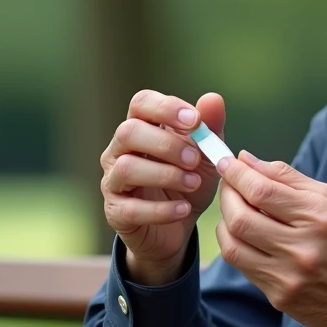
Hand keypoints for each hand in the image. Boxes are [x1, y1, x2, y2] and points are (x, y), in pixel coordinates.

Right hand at [100, 90, 226, 285]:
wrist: (178, 228)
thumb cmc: (189, 182)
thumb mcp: (207, 156)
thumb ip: (210, 128)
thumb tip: (213, 98)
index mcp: (142, 127)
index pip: (140, 103)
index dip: (165, 108)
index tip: (195, 121)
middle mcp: (119, 150)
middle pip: (128, 132)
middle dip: (166, 144)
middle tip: (195, 159)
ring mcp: (113, 181)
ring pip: (126, 168)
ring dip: (165, 175)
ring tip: (194, 184)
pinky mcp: (115, 212)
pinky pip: (131, 208)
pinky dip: (162, 209)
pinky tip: (184, 208)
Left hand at [215, 152, 326, 326]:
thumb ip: (286, 177)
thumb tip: (246, 159)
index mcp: (318, 216)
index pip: (262, 191)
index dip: (236, 174)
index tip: (226, 162)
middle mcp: (302, 247)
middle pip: (241, 218)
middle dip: (226, 196)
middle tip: (228, 184)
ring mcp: (288, 275)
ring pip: (233, 246)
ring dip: (225, 222)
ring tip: (233, 209)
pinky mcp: (279, 295)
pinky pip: (242, 266)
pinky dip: (235, 244)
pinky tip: (243, 234)